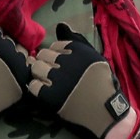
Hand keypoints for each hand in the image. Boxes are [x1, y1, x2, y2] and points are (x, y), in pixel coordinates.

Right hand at [0, 18, 30, 127]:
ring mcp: (19, 65)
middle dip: (3, 46)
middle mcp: (10, 48)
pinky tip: (7, 78)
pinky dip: (18, 72)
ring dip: (13, 57)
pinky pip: (25, 71)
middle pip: (11, 40)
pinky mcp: (23, 80)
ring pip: (21, 54)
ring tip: (1, 68)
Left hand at [27, 23, 134, 138]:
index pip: (56, 45)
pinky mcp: (49, 95)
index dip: (57, 55)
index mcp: (79, 51)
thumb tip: (60, 25)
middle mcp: (67, 62)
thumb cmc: (102, 85)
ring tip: (49, 82)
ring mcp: (57, 79)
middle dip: (46, 63)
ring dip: (39, 74)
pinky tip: (45, 92)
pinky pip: (32, 85)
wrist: (106, 113)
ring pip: (36, 68)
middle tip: (54, 74)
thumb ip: (77, 41)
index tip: (64, 65)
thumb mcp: (95, 59)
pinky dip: (36, 88)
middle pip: (43, 55)